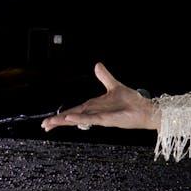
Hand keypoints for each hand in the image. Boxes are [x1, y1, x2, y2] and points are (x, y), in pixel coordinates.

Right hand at [41, 62, 159, 131]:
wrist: (145, 109)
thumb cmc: (132, 101)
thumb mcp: (114, 85)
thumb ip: (104, 76)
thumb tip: (97, 65)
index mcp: (94, 106)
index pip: (74, 111)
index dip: (62, 116)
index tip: (49, 121)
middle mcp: (95, 113)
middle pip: (73, 117)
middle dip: (58, 121)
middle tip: (44, 126)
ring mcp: (100, 117)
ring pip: (78, 119)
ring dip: (65, 121)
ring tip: (50, 123)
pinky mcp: (107, 119)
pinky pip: (91, 119)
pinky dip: (80, 118)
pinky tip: (70, 119)